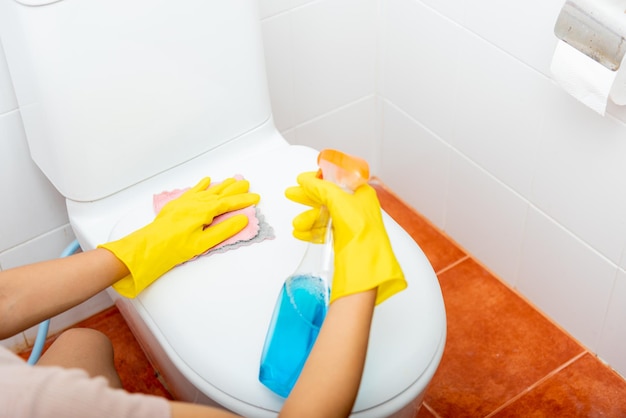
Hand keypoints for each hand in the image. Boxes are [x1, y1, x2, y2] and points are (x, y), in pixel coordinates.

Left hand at [100, 177, 259, 297]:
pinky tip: (207, 181)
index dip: (243, 200)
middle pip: (219, 193)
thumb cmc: (174, 248)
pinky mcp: (177, 205)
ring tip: (232, 180)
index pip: (228, 203)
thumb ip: (223, 230)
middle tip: (247, 183)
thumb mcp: (203, 243)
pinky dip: (201, 185)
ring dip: (221, 185)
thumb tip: (242, 219)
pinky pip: (193, 191)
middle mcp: (196, 203)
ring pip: (208, 190)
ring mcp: (185, 202)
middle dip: (234, 189)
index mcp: (204, 211)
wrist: (148, 247)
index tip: (255, 198)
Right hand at [285, 172, 405, 304]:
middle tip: (292, 194)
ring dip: (308, 218)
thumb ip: (320, 188)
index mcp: (361, 194)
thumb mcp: (338, 200)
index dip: (319, 179)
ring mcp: (351, 224)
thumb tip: (307, 180)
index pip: (337, 180)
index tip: (303, 179)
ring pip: (324, 216)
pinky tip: (301, 234)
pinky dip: (312, 231)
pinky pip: (325, 231)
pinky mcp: (344, 239)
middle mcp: (357, 207)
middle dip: (308, 198)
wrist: (365, 261)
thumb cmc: (361, 229)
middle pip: (328, 197)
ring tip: (296, 224)